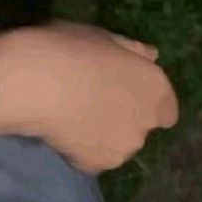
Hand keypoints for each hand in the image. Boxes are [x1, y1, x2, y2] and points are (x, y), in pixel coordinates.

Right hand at [8, 20, 177, 171]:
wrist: (34, 82)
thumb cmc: (69, 47)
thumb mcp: (101, 35)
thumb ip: (131, 50)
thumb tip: (151, 55)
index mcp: (155, 87)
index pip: (167, 109)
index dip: (145, 101)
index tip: (121, 90)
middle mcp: (146, 122)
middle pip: (140, 126)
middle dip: (123, 116)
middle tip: (91, 98)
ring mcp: (122, 149)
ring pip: (117, 143)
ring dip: (103, 134)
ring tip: (72, 115)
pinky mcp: (96, 166)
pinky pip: (92, 157)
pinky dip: (81, 148)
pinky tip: (61, 130)